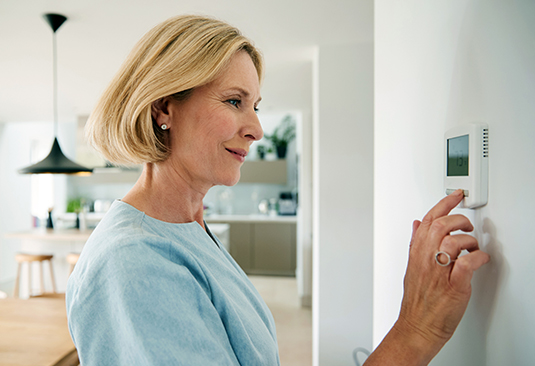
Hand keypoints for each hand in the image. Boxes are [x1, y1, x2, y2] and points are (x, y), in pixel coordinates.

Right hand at [396, 189, 490, 358]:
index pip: (428, 220)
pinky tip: (479, 260)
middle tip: (467, 225)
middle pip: (441, 226)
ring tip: (473, 247)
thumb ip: (415, 243)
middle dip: (459, 219)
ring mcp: (439, 273)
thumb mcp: (411, 266)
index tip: (455, 196)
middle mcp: (426, 260)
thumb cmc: (416, 301)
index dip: (443, 204)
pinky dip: (477, 258)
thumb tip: (417, 224)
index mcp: (416, 253)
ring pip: (453, 242)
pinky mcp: (453, 286)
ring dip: (469, 241)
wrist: (417, 326)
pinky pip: (467, 264)